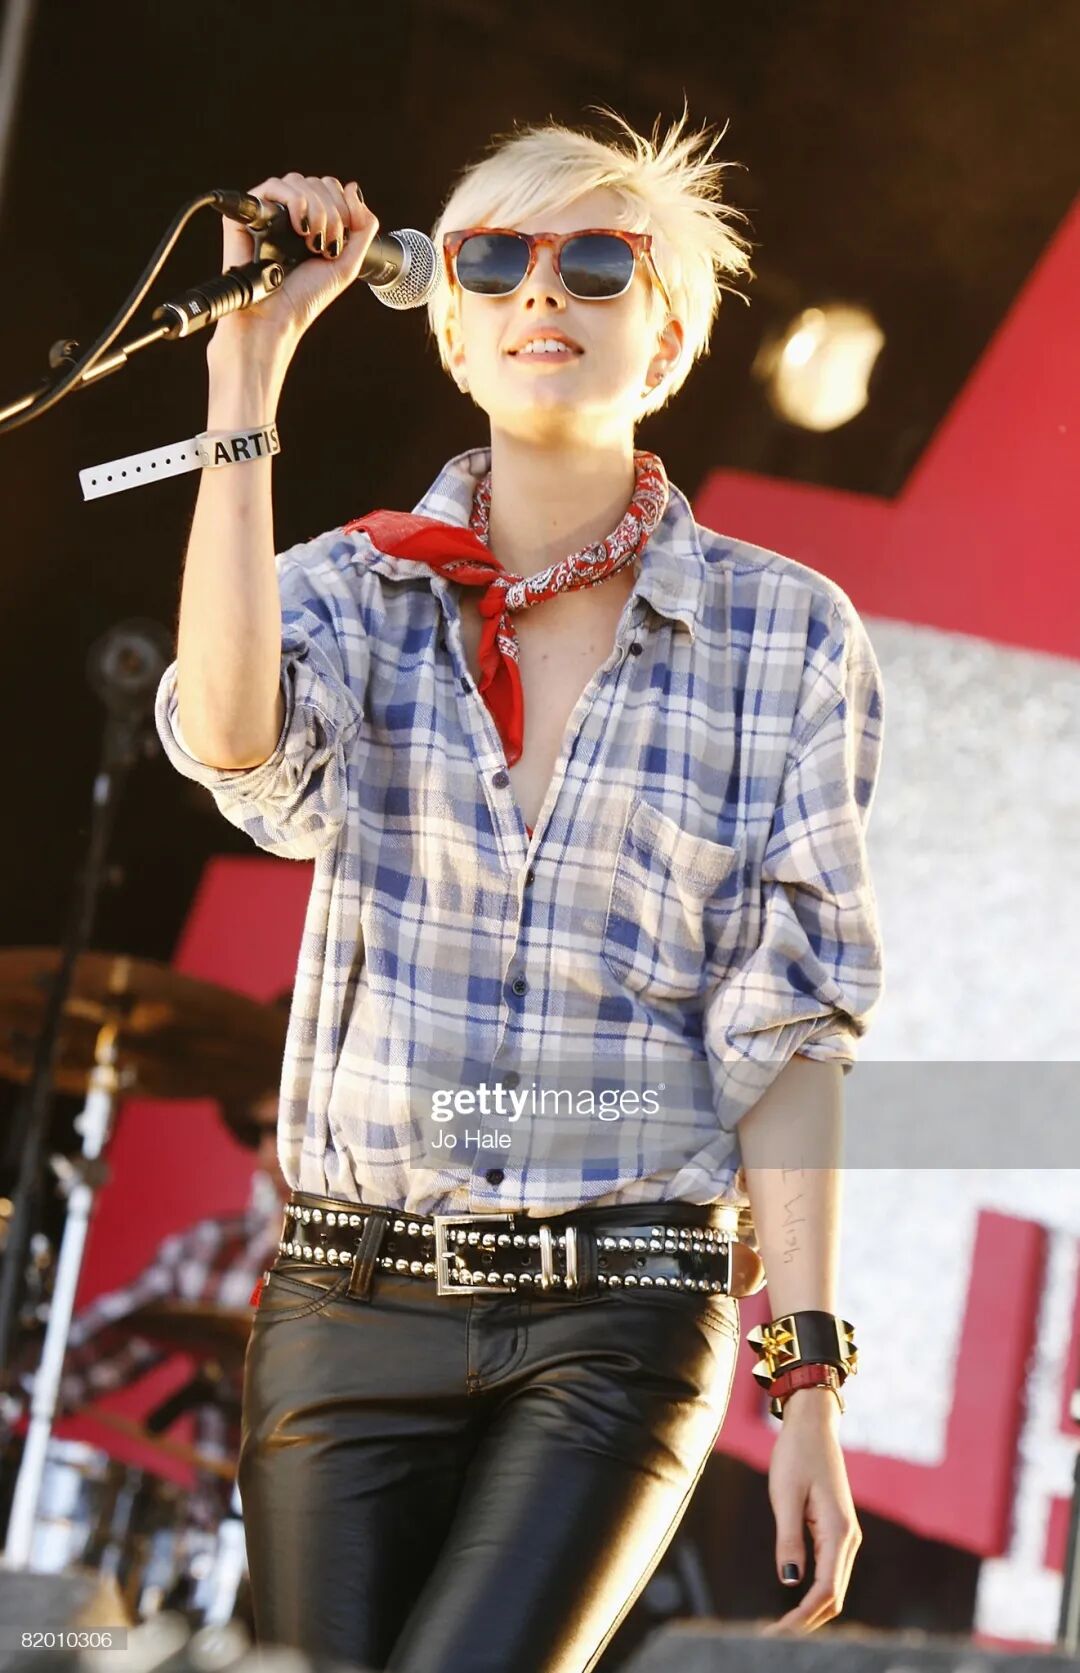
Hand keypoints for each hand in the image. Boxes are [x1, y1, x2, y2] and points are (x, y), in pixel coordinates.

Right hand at [209, 172, 380, 357]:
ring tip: (312, 241)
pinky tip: (300, 227)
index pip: (331, 189)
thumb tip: (353, 188)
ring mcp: (268, 212)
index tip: (341, 238)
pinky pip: (273, 186)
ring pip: (298, 181)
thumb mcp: (347, 262)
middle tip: (326, 245)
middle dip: (332, 211)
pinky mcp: (247, 213)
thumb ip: (362, 226)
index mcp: (311, 222)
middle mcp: (289, 214)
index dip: (344, 206)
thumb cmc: (305, 297)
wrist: (276, 318)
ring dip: (317, 209)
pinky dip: (295, 201)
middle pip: (317, 183)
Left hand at [760, 1388, 860, 1633]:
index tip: (777, 1634)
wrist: (813, 1425)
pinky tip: (794, 1603)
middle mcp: (849, 1539)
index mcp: (840, 1532)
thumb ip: (789, 1538)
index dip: (803, 1618)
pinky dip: (814, 1595)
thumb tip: (789, 1581)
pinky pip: (830, 1573)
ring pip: (833, 1588)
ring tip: (780, 1629)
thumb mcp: (785, 1494)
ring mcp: (845, 1537)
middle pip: (834, 1598)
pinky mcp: (836, 1532)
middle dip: (807, 1623)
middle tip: (773, 1639)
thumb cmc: (796, 1454)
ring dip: (810, 1612)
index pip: (826, 1591)